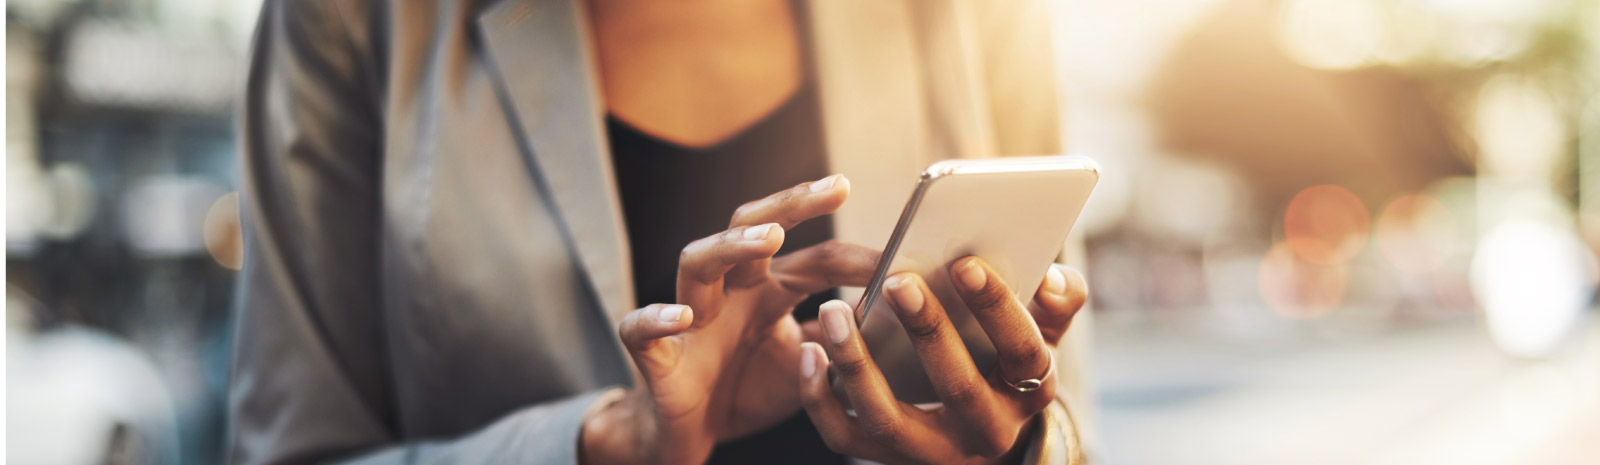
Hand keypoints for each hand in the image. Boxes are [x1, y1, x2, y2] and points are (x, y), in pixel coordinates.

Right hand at [581, 175, 881, 464]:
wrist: (690, 435)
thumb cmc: (747, 390)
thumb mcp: (809, 365)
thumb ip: (841, 340)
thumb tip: (892, 317)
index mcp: (767, 289)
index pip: (815, 258)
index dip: (856, 256)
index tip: (902, 255)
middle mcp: (729, 291)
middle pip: (750, 227)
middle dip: (791, 204)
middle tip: (835, 187)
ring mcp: (690, 318)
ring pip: (697, 261)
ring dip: (731, 245)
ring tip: (770, 238)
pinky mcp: (656, 356)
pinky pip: (641, 329)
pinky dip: (657, 318)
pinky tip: (683, 316)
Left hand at [798, 257, 1087, 463]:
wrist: (976, 431)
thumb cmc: (1003, 360)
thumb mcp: (1040, 334)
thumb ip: (1057, 303)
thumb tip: (1056, 278)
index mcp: (1028, 392)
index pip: (1022, 353)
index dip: (998, 308)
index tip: (966, 263)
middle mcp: (985, 432)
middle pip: (957, 388)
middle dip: (928, 332)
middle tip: (898, 280)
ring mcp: (932, 452)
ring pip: (888, 419)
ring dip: (857, 364)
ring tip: (833, 310)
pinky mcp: (885, 459)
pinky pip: (844, 437)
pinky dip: (820, 398)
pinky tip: (808, 351)